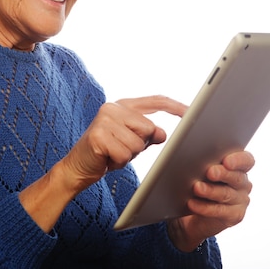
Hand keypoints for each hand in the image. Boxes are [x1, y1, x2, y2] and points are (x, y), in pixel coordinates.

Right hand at [59, 95, 186, 194]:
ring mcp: (104, 120)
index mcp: (124, 105)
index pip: (156, 101)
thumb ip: (148, 134)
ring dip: (128, 156)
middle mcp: (113, 108)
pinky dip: (118, 162)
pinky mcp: (98, 135)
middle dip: (141, 145)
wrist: (77, 167)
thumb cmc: (106, 153)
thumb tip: (162, 133)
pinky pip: (124, 154)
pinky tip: (106, 159)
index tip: (192, 112)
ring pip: (138, 143)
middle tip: (122, 149)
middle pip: (149, 128)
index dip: (175, 107)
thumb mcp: (132, 142)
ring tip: (113, 154)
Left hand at [168, 150, 254, 251]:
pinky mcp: (234, 216)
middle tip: (210, 172)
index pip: (246, 160)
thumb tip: (191, 156)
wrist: (194, 215)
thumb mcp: (202, 171)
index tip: (226, 161)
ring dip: (210, 191)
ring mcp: (241, 200)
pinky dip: (204, 207)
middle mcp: (243, 183)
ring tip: (197, 188)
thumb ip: (204, 163)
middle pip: (236, 177)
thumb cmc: (199, 185)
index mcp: (238, 167)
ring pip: (226, 194)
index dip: (238, 160)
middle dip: (222, 174)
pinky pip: (220, 211)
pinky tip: (192, 203)